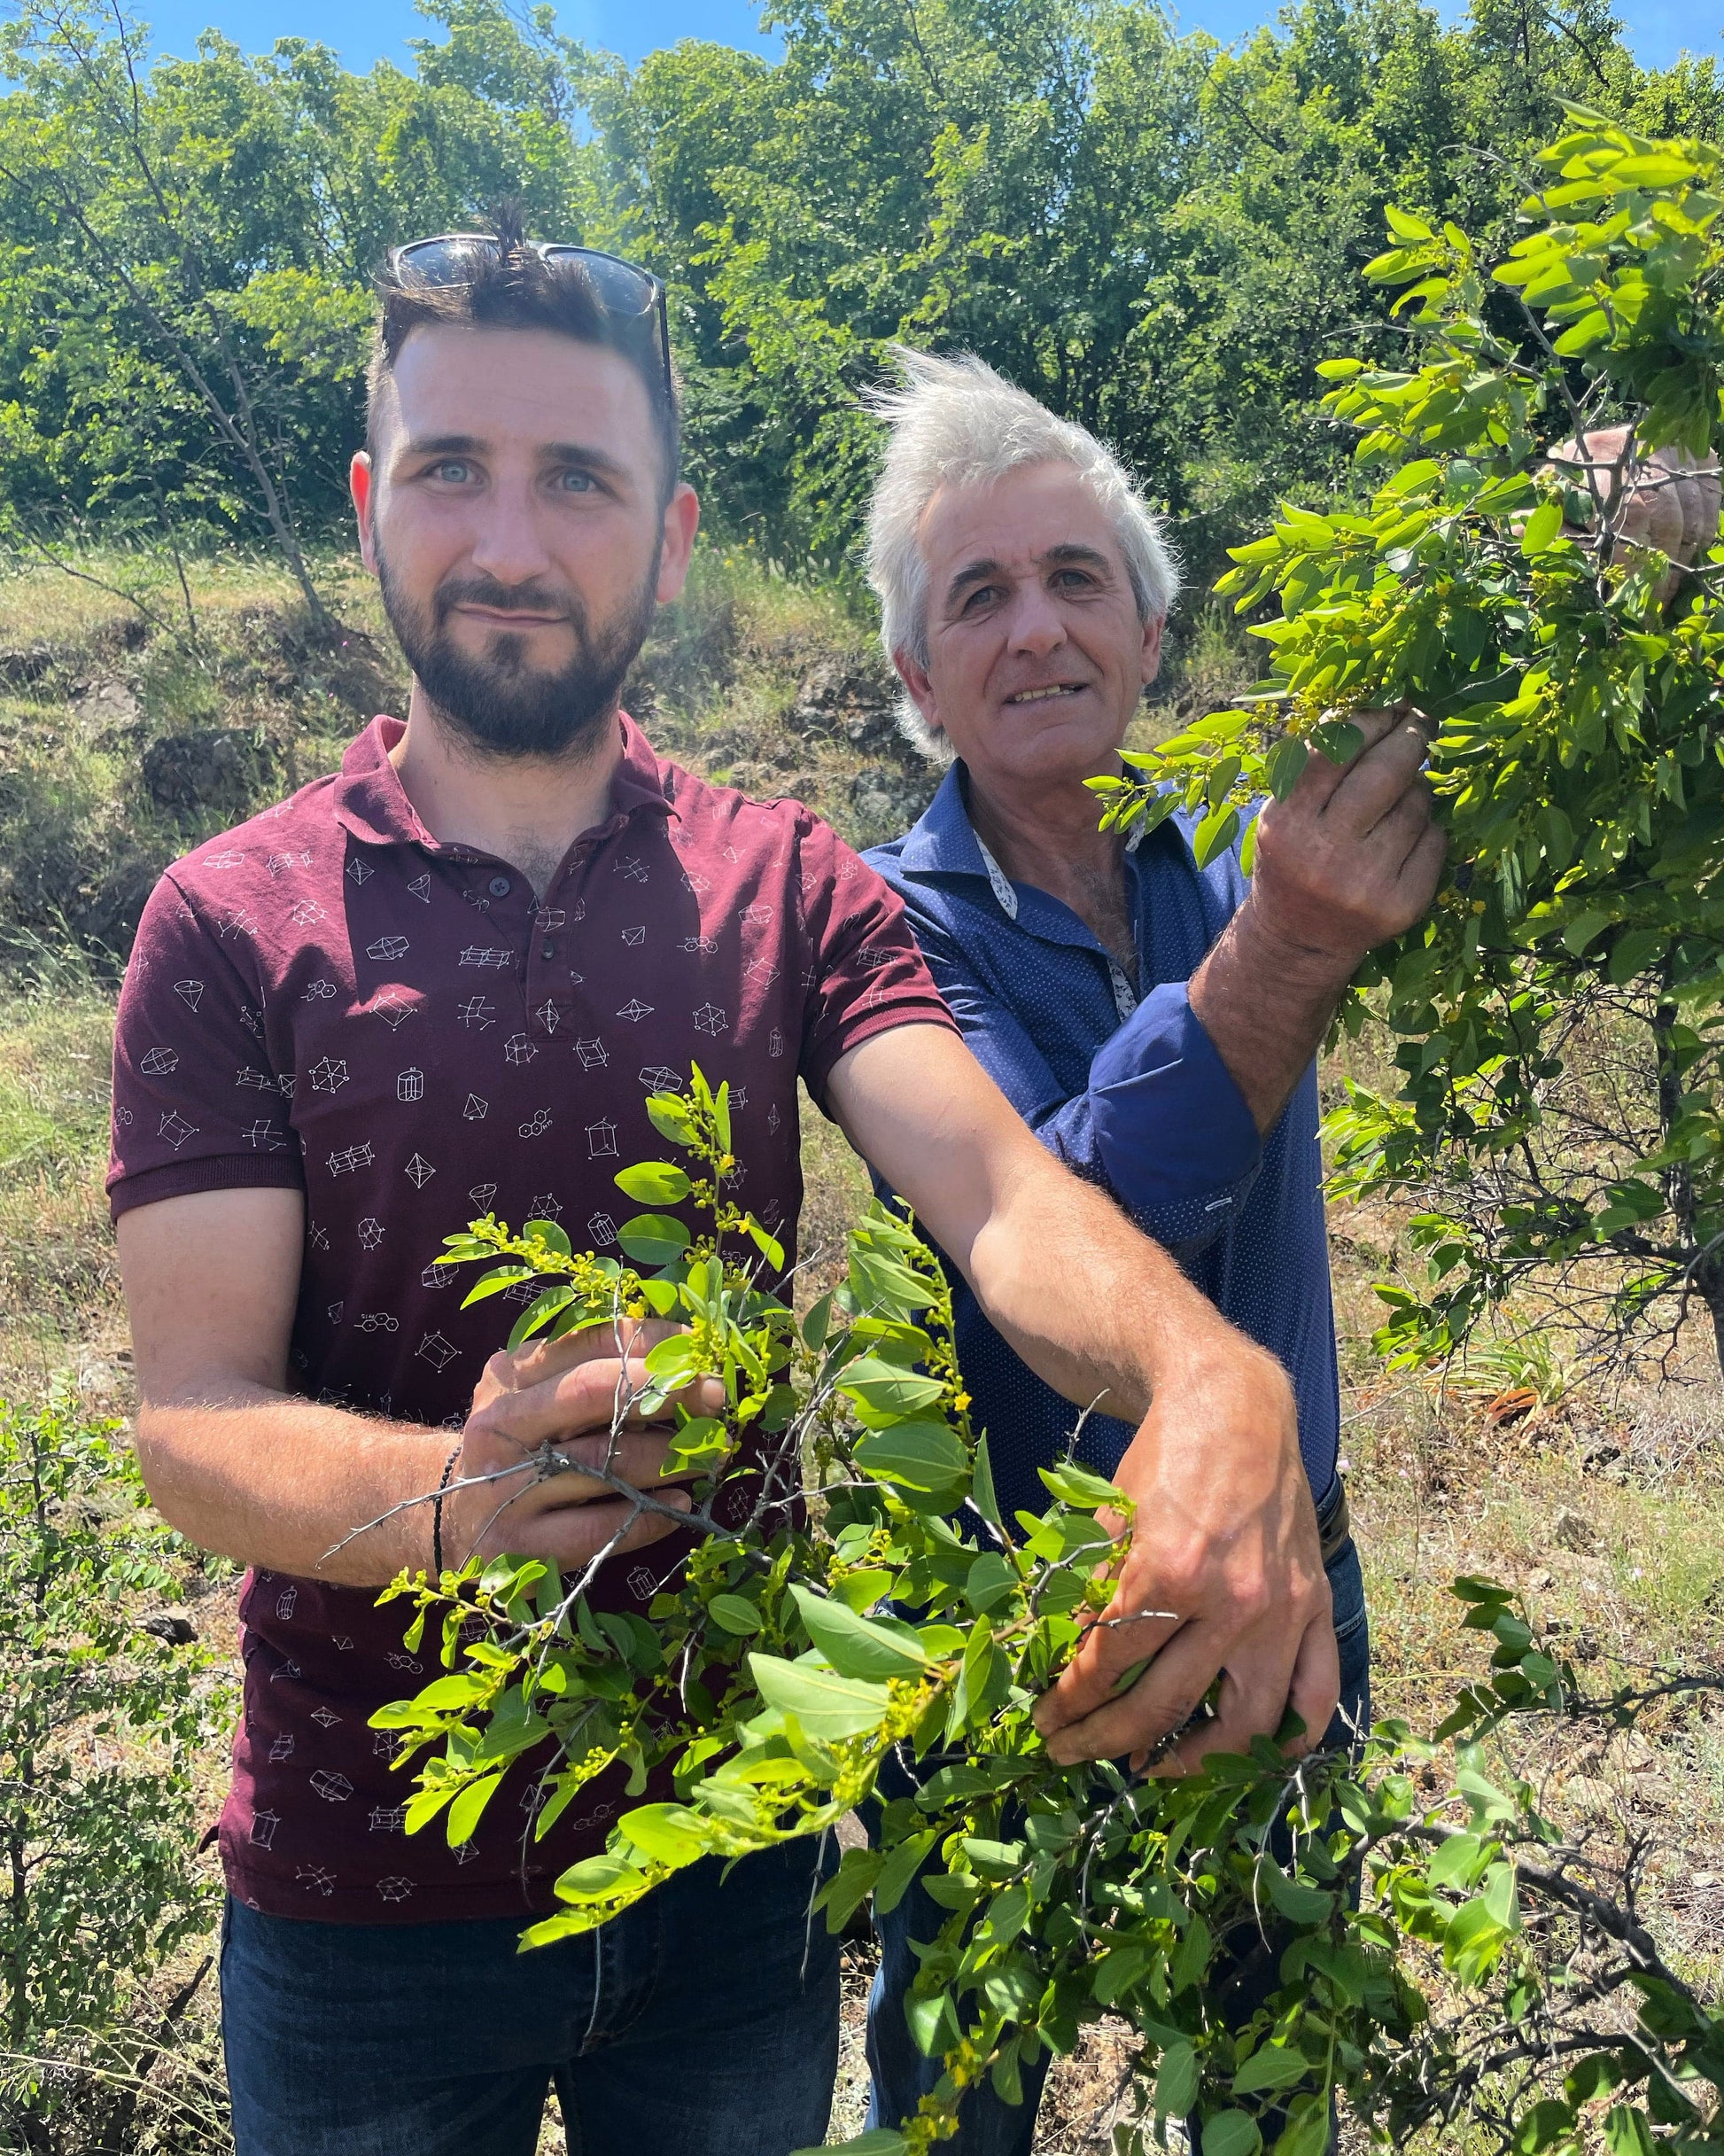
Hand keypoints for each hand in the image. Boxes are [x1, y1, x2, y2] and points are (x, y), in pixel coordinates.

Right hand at [444, 1319, 723, 1570]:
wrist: (452, 1515)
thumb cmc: (519, 1443)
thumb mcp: (537, 1392)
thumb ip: (593, 1368)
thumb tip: (683, 1350)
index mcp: (510, 1376)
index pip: (591, 1342)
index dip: (654, 1342)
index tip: (702, 1348)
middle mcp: (500, 1425)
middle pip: (594, 1393)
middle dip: (667, 1390)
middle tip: (716, 1398)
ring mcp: (504, 1487)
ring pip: (603, 1464)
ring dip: (669, 1458)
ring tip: (708, 1456)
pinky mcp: (516, 1545)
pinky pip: (598, 1529)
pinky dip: (648, 1518)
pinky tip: (679, 1506)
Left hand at [1031, 1334, 1338, 1773]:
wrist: (1234, 1406)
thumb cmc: (1162, 1457)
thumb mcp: (1110, 1519)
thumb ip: (1093, 1591)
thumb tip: (1066, 1661)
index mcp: (1168, 1572)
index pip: (1108, 1665)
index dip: (1069, 1700)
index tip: (1046, 1717)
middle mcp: (1230, 1603)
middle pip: (1160, 1706)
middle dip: (1102, 1739)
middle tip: (1069, 1751)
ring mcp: (1280, 1613)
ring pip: (1241, 1725)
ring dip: (1189, 1761)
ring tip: (1149, 1767)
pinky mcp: (1315, 1608)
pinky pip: (1314, 1695)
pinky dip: (1288, 1737)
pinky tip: (1249, 1752)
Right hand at [1247, 706, 1445, 971]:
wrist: (1298, 941)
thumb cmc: (1292, 860)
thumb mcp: (1283, 814)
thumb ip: (1318, 767)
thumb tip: (1381, 710)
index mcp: (1286, 823)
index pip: (1337, 750)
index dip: (1371, 719)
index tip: (1390, 707)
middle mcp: (1325, 853)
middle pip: (1386, 771)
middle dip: (1410, 737)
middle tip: (1420, 724)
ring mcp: (1368, 882)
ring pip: (1417, 804)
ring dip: (1416, 789)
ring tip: (1399, 796)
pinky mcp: (1403, 904)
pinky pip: (1434, 840)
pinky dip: (1426, 829)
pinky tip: (1405, 837)